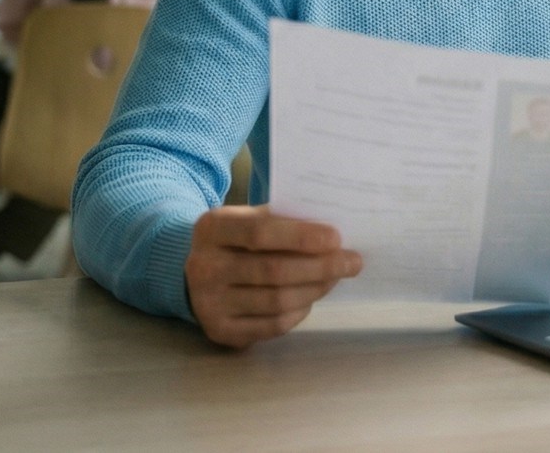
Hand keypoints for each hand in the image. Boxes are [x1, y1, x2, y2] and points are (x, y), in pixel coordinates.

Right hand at [184, 206, 361, 347]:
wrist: (197, 274)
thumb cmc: (237, 241)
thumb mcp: (249, 219)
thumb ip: (283, 221)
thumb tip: (332, 236)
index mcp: (212, 228)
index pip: (260, 233)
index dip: (301, 237)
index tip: (336, 239)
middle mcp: (203, 267)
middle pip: (273, 271)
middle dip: (320, 267)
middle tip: (352, 262)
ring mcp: (208, 303)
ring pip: (276, 301)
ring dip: (315, 289)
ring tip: (335, 278)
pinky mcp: (220, 330)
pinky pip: (271, 325)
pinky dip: (299, 311)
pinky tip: (311, 297)